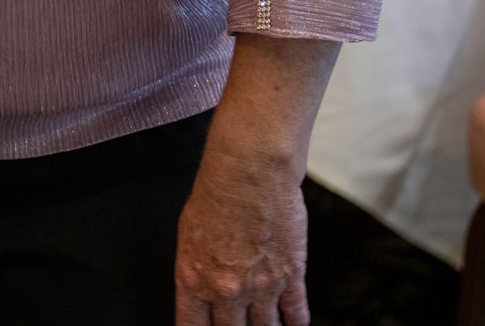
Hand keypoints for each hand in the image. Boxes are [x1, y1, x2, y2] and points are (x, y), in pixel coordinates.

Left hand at [174, 155, 310, 325]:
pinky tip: (293, 325)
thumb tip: (202, 286)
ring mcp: (261, 288)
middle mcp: (226, 290)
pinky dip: (295, 322)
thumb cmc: (216, 194)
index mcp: (193, 279)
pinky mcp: (291, 277)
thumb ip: (197, 268)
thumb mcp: (189, 235)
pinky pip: (296, 313)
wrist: (248, 174)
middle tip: (238, 325)